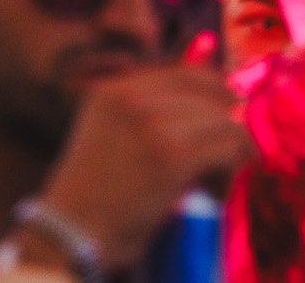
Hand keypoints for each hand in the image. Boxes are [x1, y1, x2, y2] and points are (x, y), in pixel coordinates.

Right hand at [30, 64, 254, 270]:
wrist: (70, 231)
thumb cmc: (93, 195)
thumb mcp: (110, 135)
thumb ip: (148, 115)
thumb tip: (212, 109)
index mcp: (114, 90)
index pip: (185, 73)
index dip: (217, 91)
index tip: (231, 113)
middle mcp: (132, 96)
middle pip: (209, 94)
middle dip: (226, 126)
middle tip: (234, 156)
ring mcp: (152, 123)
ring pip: (222, 123)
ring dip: (229, 155)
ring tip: (215, 186)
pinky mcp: (172, 155)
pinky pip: (227, 150)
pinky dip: (230, 174)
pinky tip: (215, 197)